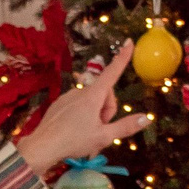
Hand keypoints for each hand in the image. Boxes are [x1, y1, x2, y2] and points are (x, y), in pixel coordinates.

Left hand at [16, 44, 153, 178]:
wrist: (43, 147)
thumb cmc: (74, 141)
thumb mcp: (104, 137)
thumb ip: (125, 127)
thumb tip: (146, 118)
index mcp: (93, 96)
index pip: (112, 72)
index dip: (123, 58)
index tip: (129, 42)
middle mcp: (80, 91)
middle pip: (103, 95)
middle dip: (106, 110)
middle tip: (100, 130)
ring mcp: (67, 96)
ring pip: (90, 102)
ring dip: (94, 115)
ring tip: (86, 134)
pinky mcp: (58, 104)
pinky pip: (77, 106)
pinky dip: (81, 117)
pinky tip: (74, 132)